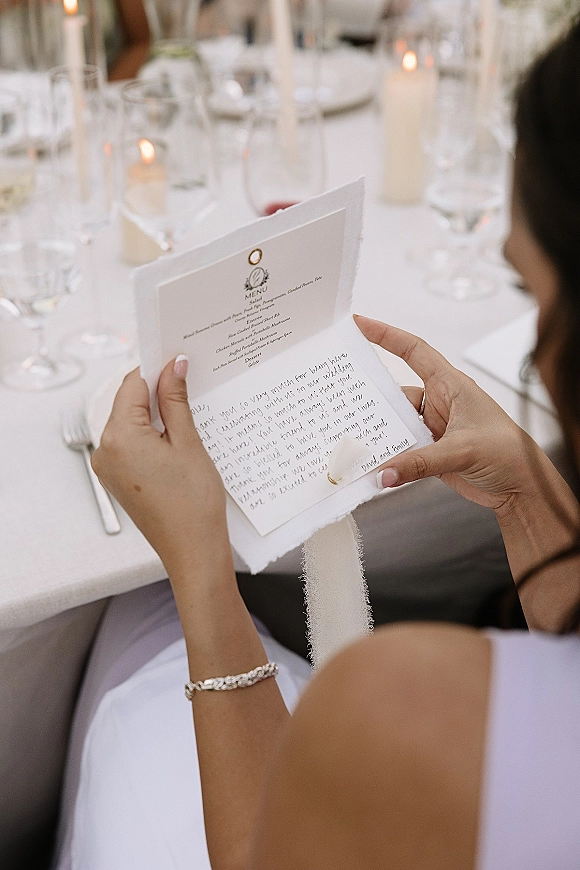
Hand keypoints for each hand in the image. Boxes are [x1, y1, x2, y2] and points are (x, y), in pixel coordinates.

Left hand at [91, 357, 229, 576]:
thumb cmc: (193, 504)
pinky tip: (178, 440)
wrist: (193, 550)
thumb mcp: (188, 443)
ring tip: (189, 417)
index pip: (132, 384)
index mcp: (119, 437)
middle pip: (130, 403)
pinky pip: (132, 445)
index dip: (157, 369)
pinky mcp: (118, 479)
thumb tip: (173, 367)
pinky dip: (152, 436)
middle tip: (190, 385)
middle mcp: (106, 450)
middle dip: (158, 392)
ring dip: (157, 416)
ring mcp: (109, 467)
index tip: (179, 360)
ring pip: (131, 424)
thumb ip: (176, 401)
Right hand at [355, 315, 545, 516]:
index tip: (360, 324)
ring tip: (361, 443)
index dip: (386, 335)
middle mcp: (440, 404)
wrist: (522, 489)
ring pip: (396, 425)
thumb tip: (385, 472)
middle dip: (374, 397)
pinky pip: (402, 450)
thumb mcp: (462, 451)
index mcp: (452, 386)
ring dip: (382, 435)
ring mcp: (434, 428)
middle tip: (346, 399)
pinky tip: (378, 466)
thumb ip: (420, 463)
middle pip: (397, 394)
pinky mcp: (431, 453)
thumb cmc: (509, 454)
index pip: (414, 351)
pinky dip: (390, 458)